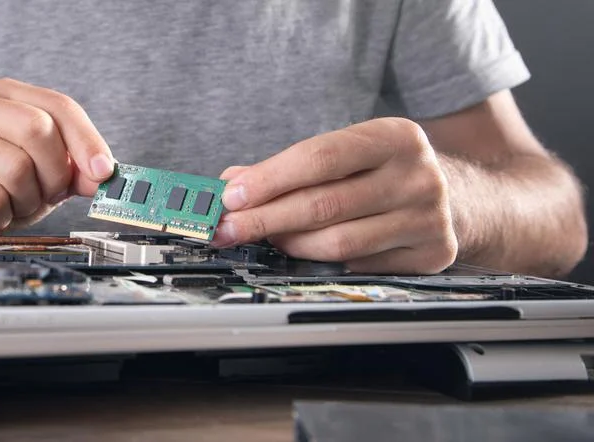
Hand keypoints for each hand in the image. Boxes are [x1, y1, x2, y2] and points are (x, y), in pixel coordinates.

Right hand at [0, 78, 114, 234]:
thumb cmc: (1, 182)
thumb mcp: (47, 170)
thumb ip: (77, 168)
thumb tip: (103, 175)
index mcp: (6, 93)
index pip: (58, 105)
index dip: (87, 141)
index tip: (103, 172)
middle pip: (37, 129)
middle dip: (54, 174)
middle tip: (47, 194)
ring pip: (15, 168)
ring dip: (27, 201)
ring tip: (14, 204)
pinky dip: (1, 217)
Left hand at [213, 117, 457, 273]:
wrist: (462, 197)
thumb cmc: (385, 172)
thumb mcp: (347, 154)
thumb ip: (289, 167)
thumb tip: (231, 183)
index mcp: (395, 136)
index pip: (321, 156)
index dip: (270, 178)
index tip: (232, 196)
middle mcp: (418, 175)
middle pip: (324, 204)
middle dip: (265, 219)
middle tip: (228, 229)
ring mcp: (429, 218)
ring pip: (338, 242)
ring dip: (289, 244)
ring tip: (267, 238)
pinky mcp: (431, 254)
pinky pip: (358, 266)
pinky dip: (322, 261)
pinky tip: (305, 252)